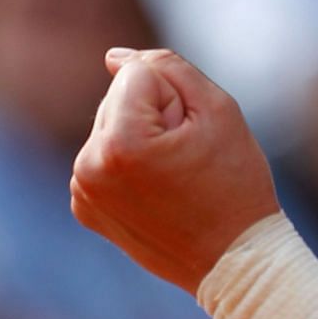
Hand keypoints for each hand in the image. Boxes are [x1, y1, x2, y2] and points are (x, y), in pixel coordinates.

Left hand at [71, 48, 281, 294]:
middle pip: (119, 96)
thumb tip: (114, 57)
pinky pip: (105, 155)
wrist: (234, 260)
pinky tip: (157, 190)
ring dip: (141, 136)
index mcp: (119, 143)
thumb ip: (166, 67)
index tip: (193, 138)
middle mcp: (88, 166)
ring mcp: (82, 190)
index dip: (177, 98)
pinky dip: (129, 162)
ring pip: (112, 123)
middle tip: (188, 159)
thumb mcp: (217, 108)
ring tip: (174, 175)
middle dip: (155, 114)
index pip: (139, 73)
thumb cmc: (234, 182)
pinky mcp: (84, 206)